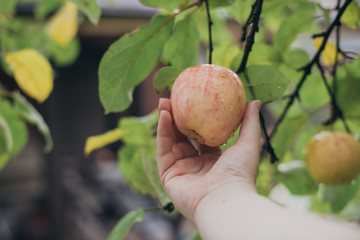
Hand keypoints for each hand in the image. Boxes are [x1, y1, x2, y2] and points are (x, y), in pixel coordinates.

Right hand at [156, 98, 261, 221]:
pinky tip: (163, 114)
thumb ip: (250, 122)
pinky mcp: (168, 176)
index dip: (197, 119)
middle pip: (183, 138)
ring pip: (171, 142)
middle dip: (178, 118)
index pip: (202, 137)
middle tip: (176, 97)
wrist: (225, 200)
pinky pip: (163, 150)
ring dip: (167, 121)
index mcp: (214, 161)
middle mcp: (196, 166)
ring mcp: (181, 171)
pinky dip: (162, 132)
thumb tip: (255, 101)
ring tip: (164, 100)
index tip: (195, 100)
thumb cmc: (240, 174)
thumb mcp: (248, 143)